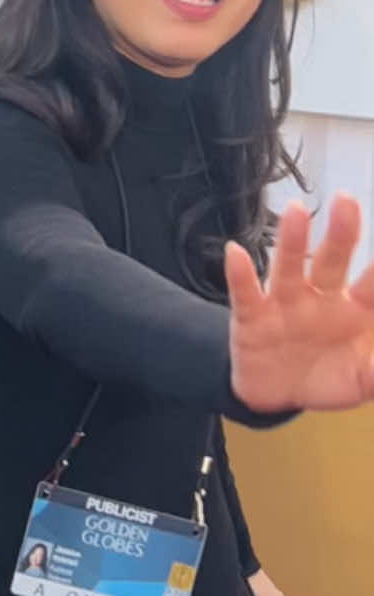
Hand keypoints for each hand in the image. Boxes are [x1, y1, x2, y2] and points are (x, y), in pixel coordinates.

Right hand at [226, 196, 373, 411]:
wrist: (275, 396)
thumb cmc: (326, 377)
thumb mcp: (361, 380)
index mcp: (354, 310)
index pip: (372, 285)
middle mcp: (319, 299)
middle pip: (331, 261)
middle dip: (340, 233)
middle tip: (346, 200)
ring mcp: (284, 305)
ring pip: (288, 268)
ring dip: (291, 241)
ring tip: (294, 212)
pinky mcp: (252, 318)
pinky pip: (246, 293)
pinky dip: (239, 273)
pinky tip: (235, 252)